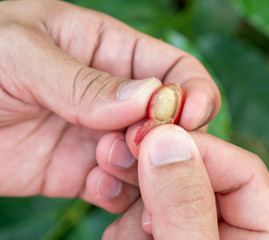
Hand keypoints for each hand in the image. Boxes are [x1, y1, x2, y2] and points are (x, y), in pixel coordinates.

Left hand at [0, 0, 218, 210]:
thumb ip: (83, 79)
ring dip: (143, 169)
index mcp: (108, 51)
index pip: (173, 69)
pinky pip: (120, 188)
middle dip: (167, 137)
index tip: (189, 116)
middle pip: (170, 120)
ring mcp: (99, 136)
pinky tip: (98, 190)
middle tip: (132, 146)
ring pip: (150, 158)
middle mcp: (113, 96)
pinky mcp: (81, 173)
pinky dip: (122, 196)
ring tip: (103, 168)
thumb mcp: (20, 53)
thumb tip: (148, 99)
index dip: (192, 92)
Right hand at [95, 125, 268, 238]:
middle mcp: (231, 231)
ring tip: (110, 193)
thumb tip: (167, 141)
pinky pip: (147, 221)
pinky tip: (118, 234)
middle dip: (156, 164)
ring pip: (166, 196)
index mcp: (264, 235)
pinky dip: (125, 223)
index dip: (198, 146)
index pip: (243, 170)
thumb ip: (186, 206)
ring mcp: (195, 235)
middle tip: (117, 151)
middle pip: (199, 176)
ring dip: (135, 195)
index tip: (152, 135)